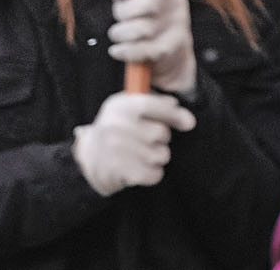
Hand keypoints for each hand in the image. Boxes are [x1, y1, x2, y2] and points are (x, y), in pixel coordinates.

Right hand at [72, 91, 195, 196]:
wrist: (91, 159)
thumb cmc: (116, 132)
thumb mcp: (128, 110)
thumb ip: (154, 105)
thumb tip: (180, 110)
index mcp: (118, 106)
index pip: (150, 104)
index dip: (173, 113)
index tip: (188, 122)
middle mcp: (115, 125)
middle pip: (161, 133)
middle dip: (160, 140)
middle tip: (144, 141)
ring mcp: (116, 148)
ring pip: (161, 155)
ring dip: (156, 158)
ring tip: (139, 155)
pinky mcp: (121, 170)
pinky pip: (155, 174)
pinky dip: (151, 174)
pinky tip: (138, 169)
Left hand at [100, 0, 196, 93]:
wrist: (169, 53)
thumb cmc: (142, 13)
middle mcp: (177, 3)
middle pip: (147, 3)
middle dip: (122, 11)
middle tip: (119, 15)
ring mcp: (178, 27)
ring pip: (143, 28)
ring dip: (120, 32)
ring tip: (117, 33)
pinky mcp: (171, 50)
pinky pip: (143, 50)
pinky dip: (124, 50)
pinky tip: (116, 50)